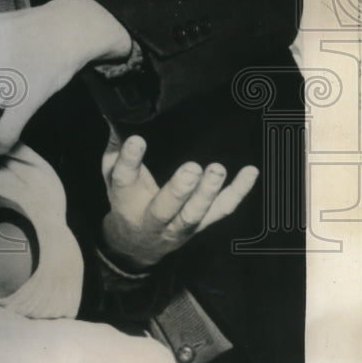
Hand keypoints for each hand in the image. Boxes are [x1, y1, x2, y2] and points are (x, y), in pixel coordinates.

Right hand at [100, 135, 258, 270]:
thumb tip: (117, 119)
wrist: (138, 242)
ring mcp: (178, 226)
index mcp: (124, 201)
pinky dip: (239, 192)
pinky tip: (251, 171)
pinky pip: (223, 210)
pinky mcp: (202, 225)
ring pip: (194, 215)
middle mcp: (151, 219)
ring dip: (207, 194)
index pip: (124, 180)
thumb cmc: (126, 200)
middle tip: (192, 169)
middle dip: (179, 191)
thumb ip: (115, 151)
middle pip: (164, 209)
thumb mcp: (110, 176)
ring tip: (216, 170)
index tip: (137, 140)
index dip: (130, 161)